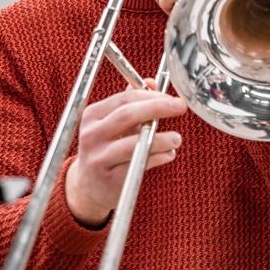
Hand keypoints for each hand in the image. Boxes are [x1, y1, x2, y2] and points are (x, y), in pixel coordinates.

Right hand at [66, 86, 186, 227]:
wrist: (89, 187)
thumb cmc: (107, 149)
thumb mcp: (113, 124)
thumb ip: (131, 103)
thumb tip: (151, 82)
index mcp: (92, 116)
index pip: (124, 99)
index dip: (150, 96)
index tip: (172, 98)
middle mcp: (91, 135)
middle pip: (127, 115)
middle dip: (158, 108)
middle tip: (181, 106)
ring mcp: (99, 158)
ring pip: (134, 144)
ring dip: (161, 139)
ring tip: (177, 138)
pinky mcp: (111, 180)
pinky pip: (140, 165)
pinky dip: (159, 157)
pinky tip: (169, 154)